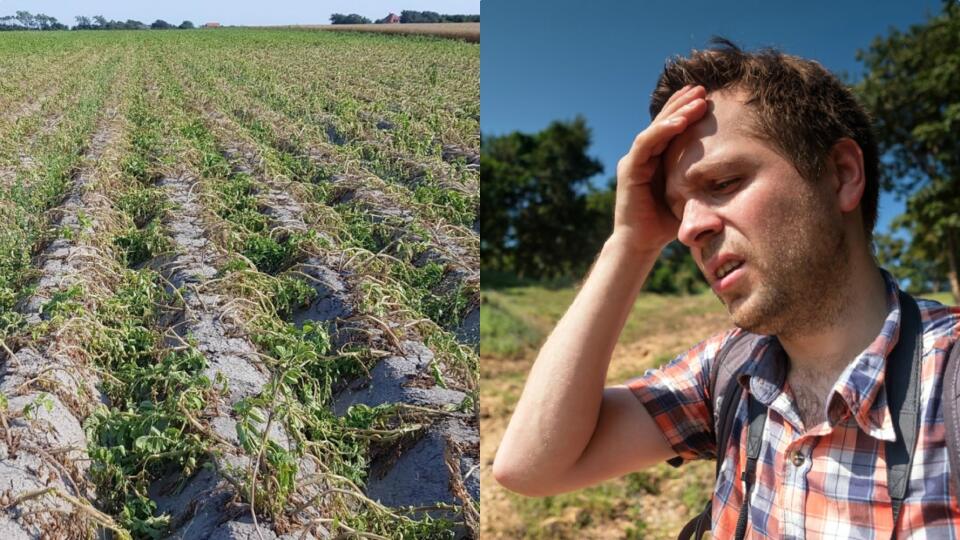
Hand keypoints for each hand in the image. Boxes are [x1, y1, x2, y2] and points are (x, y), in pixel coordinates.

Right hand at [612, 85, 707, 252]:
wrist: (642, 245)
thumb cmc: (666, 224)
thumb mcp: (690, 196)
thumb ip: (701, 181)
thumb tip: (733, 175)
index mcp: (656, 160)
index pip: (671, 128)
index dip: (686, 110)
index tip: (706, 97)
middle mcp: (643, 156)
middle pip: (663, 121)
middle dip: (682, 103)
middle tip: (703, 88)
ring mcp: (634, 161)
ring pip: (655, 128)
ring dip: (675, 111)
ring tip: (696, 99)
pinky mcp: (629, 170)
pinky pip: (646, 143)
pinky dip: (662, 130)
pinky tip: (679, 120)